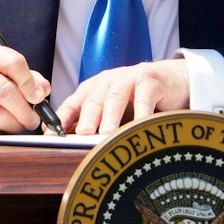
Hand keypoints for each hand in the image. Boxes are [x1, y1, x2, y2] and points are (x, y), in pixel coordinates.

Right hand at [0, 42, 51, 133]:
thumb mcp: (2, 67)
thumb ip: (28, 76)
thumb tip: (44, 89)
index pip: (13, 63)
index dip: (30, 82)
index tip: (38, 97)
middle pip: (6, 91)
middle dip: (25, 109)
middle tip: (34, 118)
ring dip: (15, 122)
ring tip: (22, 122)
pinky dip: (2, 127)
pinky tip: (6, 124)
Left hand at [58, 59, 190, 135]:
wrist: (171, 80)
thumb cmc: (138, 99)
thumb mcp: (113, 111)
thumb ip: (95, 123)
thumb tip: (70, 144)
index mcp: (93, 89)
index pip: (72, 104)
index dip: (61, 119)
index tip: (52, 136)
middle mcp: (107, 82)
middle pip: (93, 101)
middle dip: (85, 118)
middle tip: (81, 134)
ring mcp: (128, 79)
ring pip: (115, 97)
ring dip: (110, 115)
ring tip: (106, 133)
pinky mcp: (149, 81)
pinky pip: (144, 97)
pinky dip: (141, 111)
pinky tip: (139, 124)